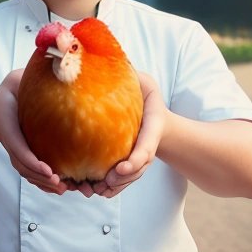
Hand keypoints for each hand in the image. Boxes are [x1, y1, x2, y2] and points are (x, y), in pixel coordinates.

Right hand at [0, 69, 67, 194]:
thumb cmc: (9, 93)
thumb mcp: (14, 81)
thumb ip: (26, 76)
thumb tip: (53, 60)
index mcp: (11, 128)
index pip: (19, 149)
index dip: (33, 162)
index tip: (49, 171)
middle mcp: (14, 142)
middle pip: (25, 167)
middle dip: (42, 178)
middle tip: (61, 183)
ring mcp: (17, 150)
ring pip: (28, 173)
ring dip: (45, 184)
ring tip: (64, 188)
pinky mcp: (24, 154)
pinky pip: (32, 172)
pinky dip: (43, 182)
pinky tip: (60, 187)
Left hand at [91, 72, 167, 197]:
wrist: (152, 113)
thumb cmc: (143, 93)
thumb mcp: (143, 80)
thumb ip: (132, 73)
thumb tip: (106, 60)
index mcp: (154, 123)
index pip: (148, 144)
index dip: (137, 158)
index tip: (120, 168)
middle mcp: (148, 142)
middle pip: (140, 166)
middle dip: (124, 179)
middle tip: (105, 183)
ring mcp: (140, 153)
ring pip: (131, 176)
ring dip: (116, 187)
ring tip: (97, 190)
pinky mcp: (130, 160)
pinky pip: (124, 178)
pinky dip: (113, 188)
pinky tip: (97, 191)